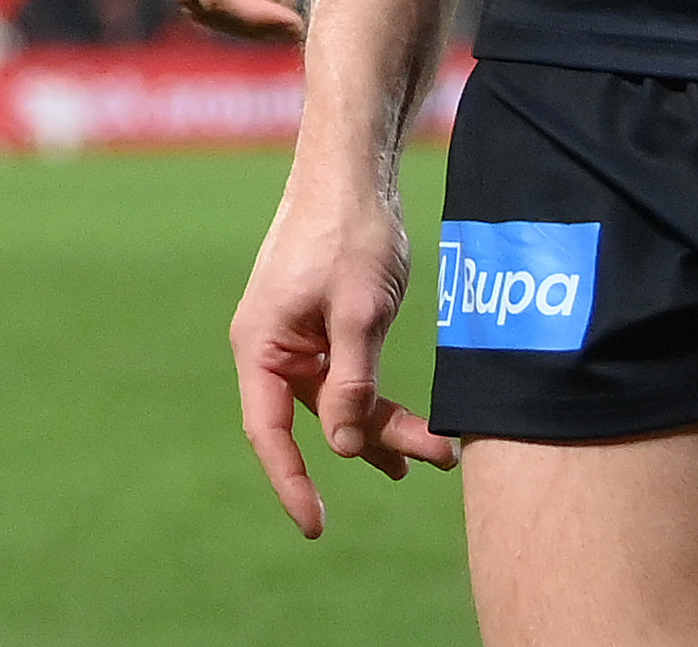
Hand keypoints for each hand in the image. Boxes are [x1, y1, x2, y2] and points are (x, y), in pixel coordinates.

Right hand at [229, 172, 453, 536]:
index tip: (316, 526)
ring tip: (437, 454)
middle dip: (368, 446)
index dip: (290, 482)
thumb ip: (350, 383)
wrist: (353, 172)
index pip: (268, 430)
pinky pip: (347, 379)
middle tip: (426, 466)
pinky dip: (379, 401)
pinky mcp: (322, 327)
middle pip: (314, 419)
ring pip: (337, 403)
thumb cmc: (348, 233)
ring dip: (383, 426)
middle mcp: (270, 347)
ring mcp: (296, 338)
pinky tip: (414, 428)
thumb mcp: (359, 312)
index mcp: (260, 344)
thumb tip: (339, 446)